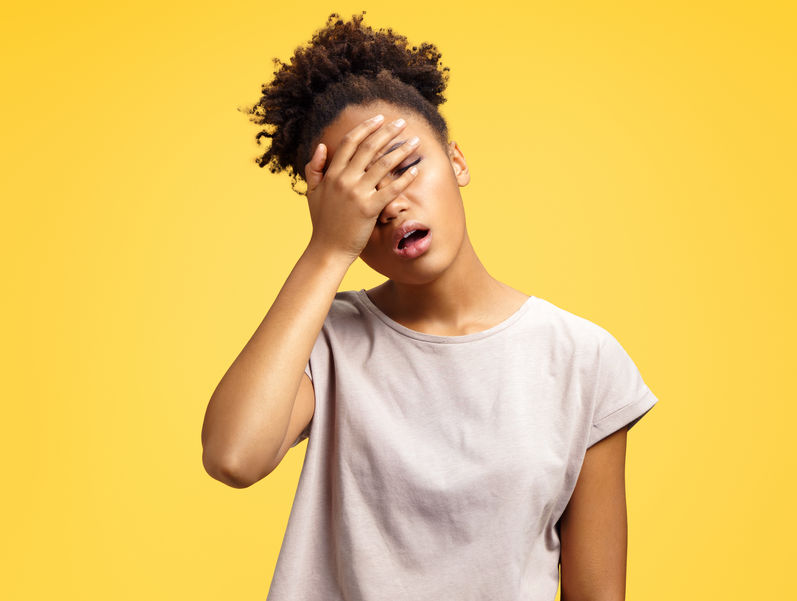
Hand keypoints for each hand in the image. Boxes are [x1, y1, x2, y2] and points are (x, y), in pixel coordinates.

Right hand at [304, 114, 420, 263]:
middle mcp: (344, 180)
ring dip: (401, 150)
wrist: (327, 250)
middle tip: (401, 122)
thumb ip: (314, 168)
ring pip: (382, 165)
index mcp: (332, 174)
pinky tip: (416, 170)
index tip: (379, 118)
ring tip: (414, 141)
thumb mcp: (312, 193)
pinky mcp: (369, 209)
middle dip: (387, 132)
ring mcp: (357, 194)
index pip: (350, 142)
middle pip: (369, 148)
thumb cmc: (322, 222)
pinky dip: (405, 178)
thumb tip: (322, 145)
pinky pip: (391, 190)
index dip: (366, 127)